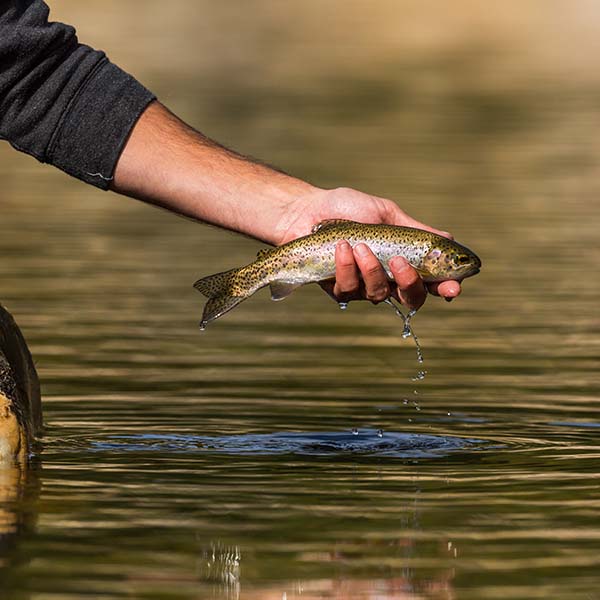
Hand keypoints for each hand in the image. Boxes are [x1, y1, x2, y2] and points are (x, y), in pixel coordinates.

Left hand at [277, 187, 460, 309]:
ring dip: (371, 270)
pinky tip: (341, 248)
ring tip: (360, 246)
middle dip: (410, 283)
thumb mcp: (385, 214)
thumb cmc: (347, 208)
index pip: (430, 281)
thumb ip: (414, 229)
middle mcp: (386, 278)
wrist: (307, 211)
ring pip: (378, 294)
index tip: (453, 287)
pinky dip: (346, 268)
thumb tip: (448, 239)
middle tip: (399, 262)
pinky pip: (348, 290)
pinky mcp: (338, 290)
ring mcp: (362, 287)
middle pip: (411, 298)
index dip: (445, 288)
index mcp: (403, 260)